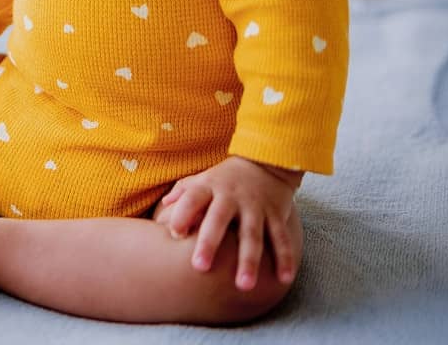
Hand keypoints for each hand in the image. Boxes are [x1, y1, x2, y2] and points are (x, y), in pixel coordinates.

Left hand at [159, 156, 302, 290]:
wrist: (266, 161)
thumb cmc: (225, 178)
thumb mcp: (202, 179)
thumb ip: (183, 192)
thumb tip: (164, 206)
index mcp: (209, 187)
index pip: (192, 199)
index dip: (182, 214)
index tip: (174, 233)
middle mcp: (232, 196)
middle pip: (219, 220)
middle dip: (209, 243)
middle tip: (200, 268)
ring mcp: (255, 206)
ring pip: (252, 235)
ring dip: (249, 261)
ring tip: (243, 286)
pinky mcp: (276, 214)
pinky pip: (281, 237)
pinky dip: (284, 258)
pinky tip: (283, 279)